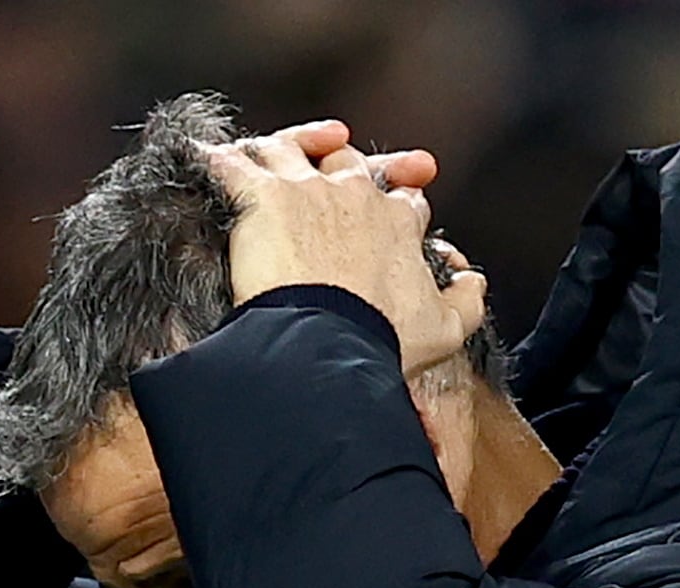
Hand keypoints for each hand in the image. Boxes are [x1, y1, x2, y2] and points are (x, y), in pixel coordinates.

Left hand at [207, 126, 485, 374]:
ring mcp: (305, 190)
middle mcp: (354, 193)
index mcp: (396, 221)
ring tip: (267, 156)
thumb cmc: (384, 340)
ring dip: (280, 150)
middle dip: (342, 164)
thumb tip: (473, 278)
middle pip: (346, 162)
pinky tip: (206, 161)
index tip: (391, 218)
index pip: (400, 197)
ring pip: (289, 149)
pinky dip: (217, 160)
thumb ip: (468, 300)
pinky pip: (232, 164)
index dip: (396, 203)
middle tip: (331, 173)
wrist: (330, 345)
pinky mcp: (260, 197)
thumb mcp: (448, 329)